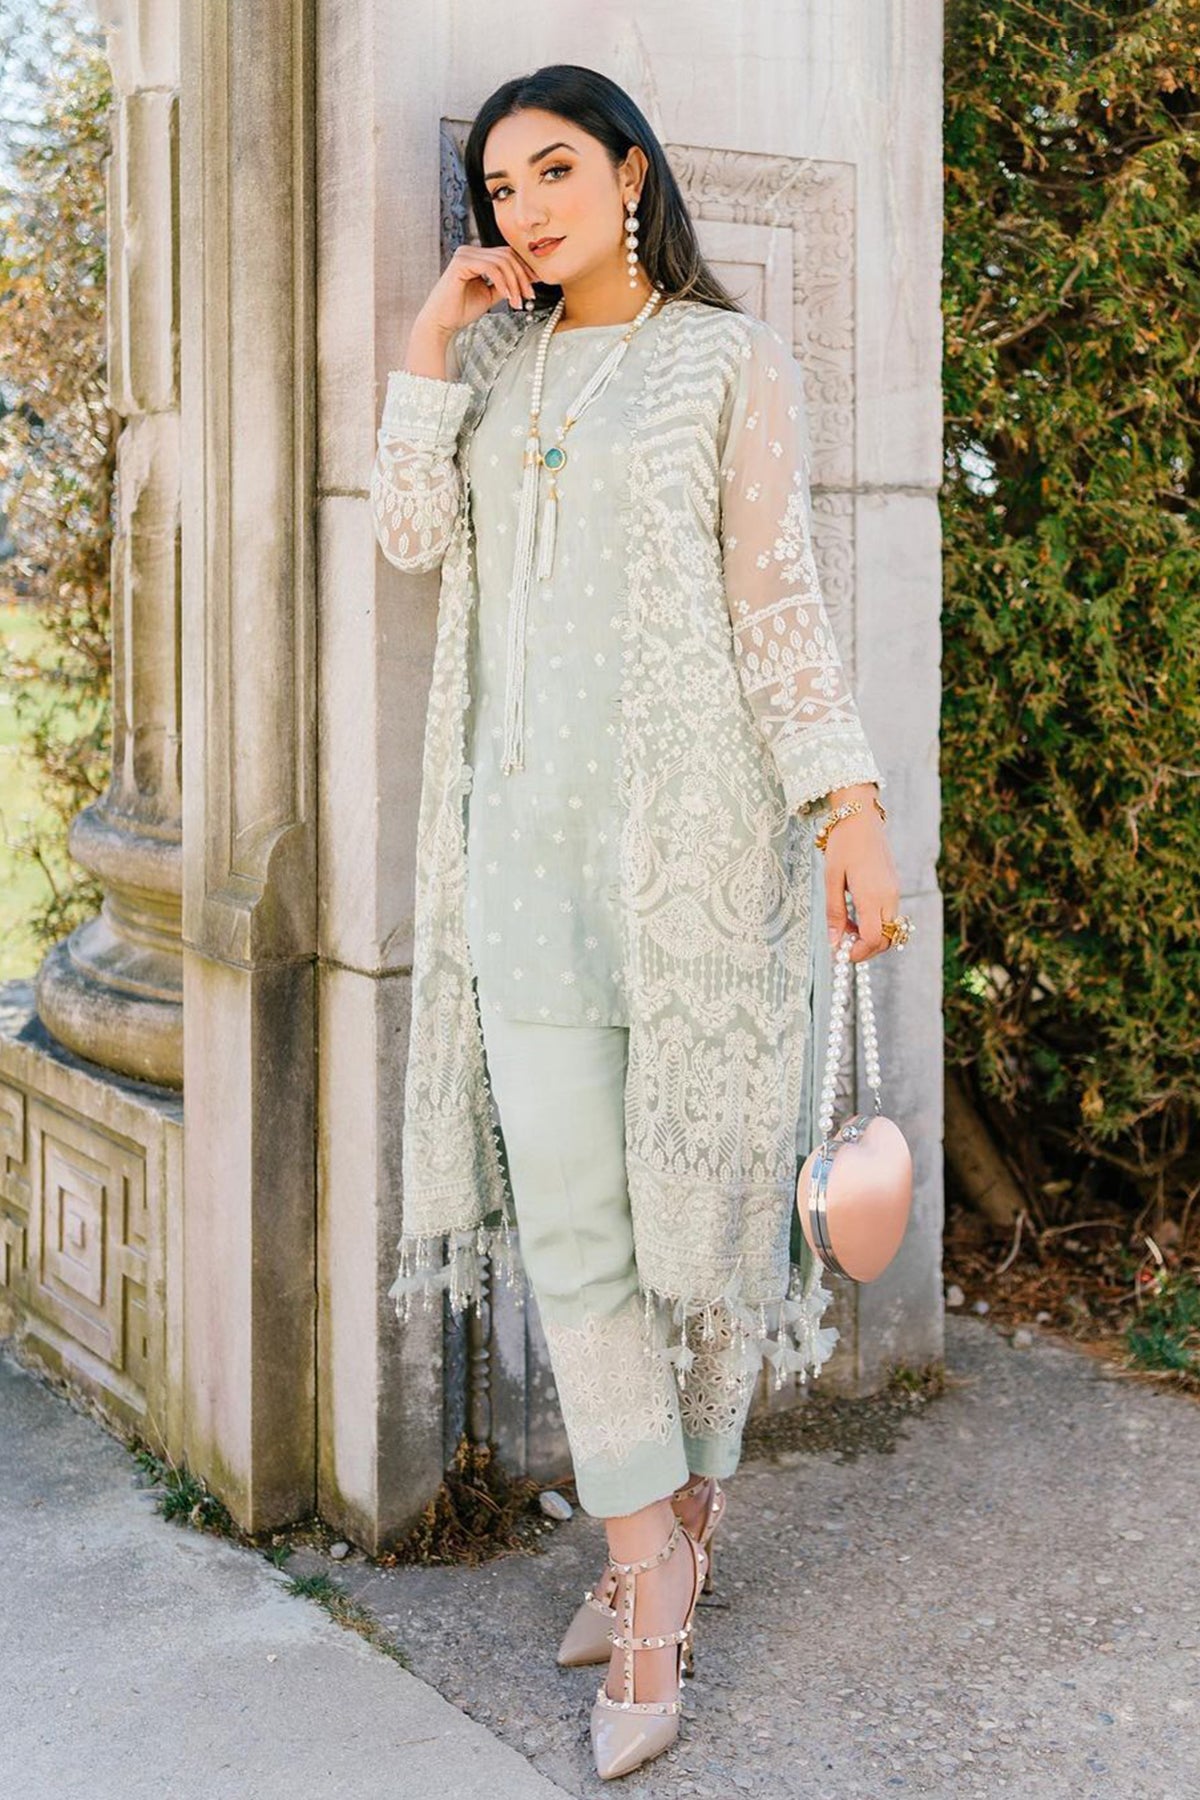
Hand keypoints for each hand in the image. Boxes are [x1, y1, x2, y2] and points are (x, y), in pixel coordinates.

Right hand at [414, 242, 539, 339]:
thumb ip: (505, 284)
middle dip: (522, 276)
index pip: (507, 254)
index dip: (524, 268)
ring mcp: (465, 254)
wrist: (441, 323)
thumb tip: (527, 279)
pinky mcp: (461, 263)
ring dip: (515, 282)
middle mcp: (470, 251)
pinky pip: (491, 267)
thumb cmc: (461, 310)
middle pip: (507, 255)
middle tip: (529, 296)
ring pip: (502, 261)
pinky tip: (507, 297)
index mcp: (476, 256)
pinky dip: (503, 282)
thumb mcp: (490, 295)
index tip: (535, 286)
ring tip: (517, 302)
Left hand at [822, 792, 901, 964]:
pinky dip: (875, 924)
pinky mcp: (894, 887)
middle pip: (886, 939)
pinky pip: (889, 916)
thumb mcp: (832, 880)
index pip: (874, 939)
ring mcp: (895, 892)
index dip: (859, 953)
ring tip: (846, 927)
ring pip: (890, 930)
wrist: (861, 818)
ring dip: (871, 937)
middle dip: (866, 949)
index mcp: (873, 895)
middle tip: (843, 945)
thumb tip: (834, 943)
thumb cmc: (844, 845)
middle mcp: (889, 897)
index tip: (842, 954)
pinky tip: (855, 914)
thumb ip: (835, 913)